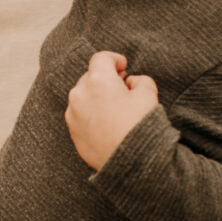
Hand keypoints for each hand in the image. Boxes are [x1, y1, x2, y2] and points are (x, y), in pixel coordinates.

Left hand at [64, 52, 159, 171]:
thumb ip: (140, 80)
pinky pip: (80, 115)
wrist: (130, 161)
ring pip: (83, 96)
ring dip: (96, 97)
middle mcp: (80, 94)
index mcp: (97, 81)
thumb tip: (130, 83)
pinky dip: (91, 114)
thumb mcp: (148, 94)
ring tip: (114, 108)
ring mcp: (73, 114)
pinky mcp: (73, 132)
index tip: (123, 66)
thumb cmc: (139, 125)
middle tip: (122, 88)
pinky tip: (106, 123)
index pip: (101, 58)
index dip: (114, 59)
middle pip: (90, 77)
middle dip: (105, 79)